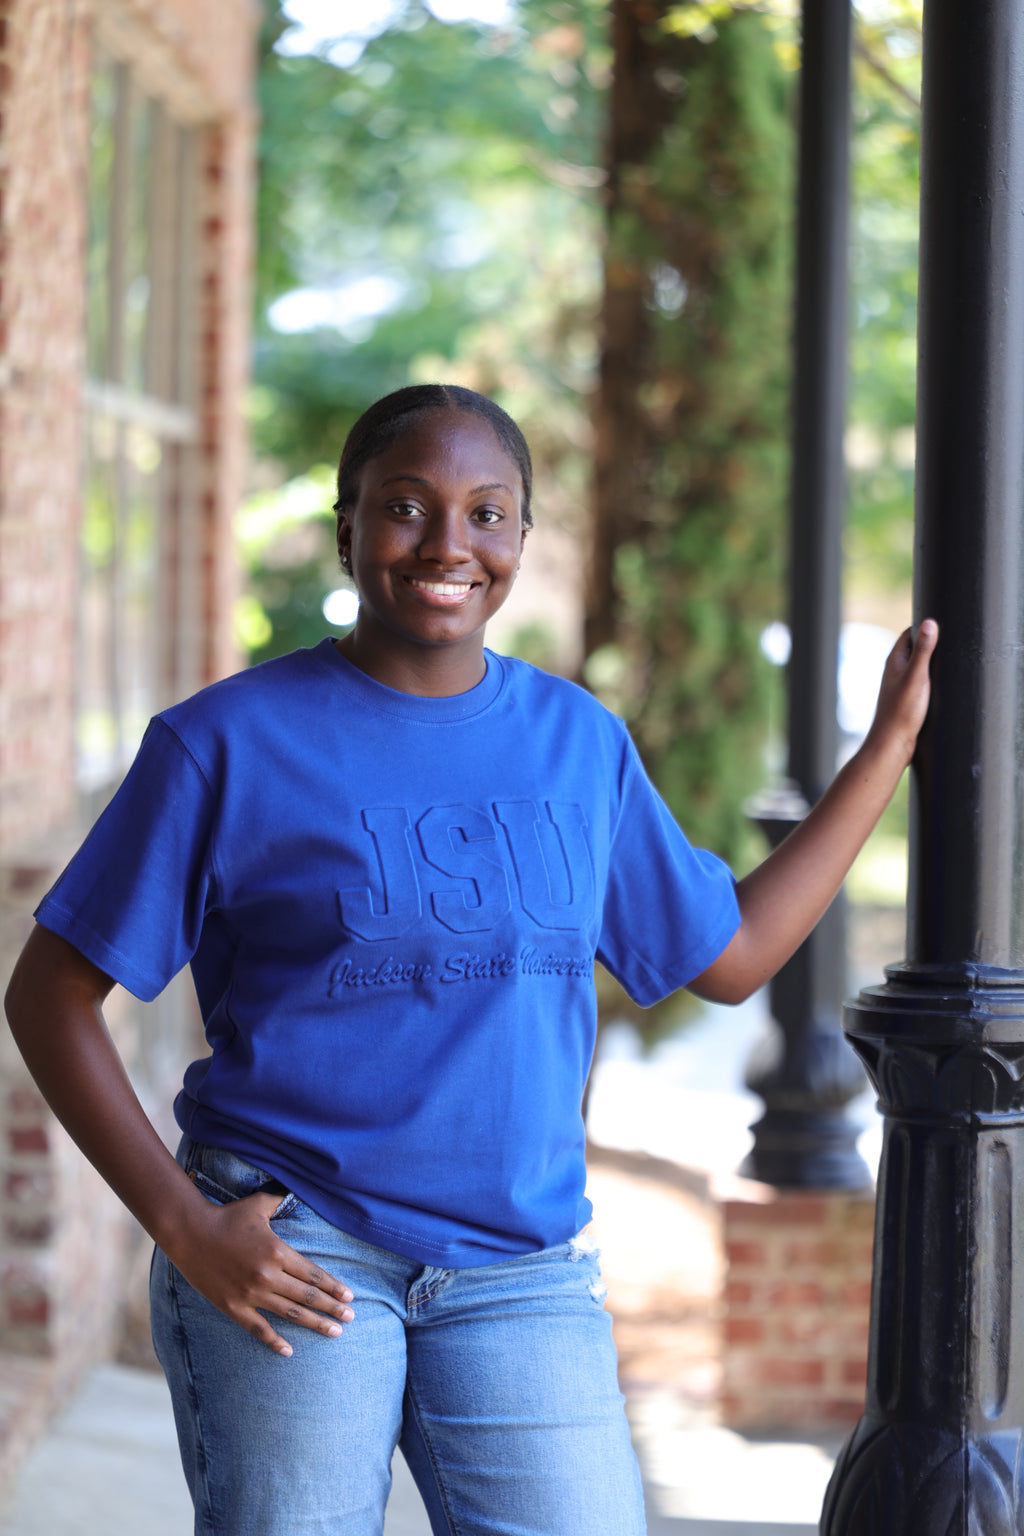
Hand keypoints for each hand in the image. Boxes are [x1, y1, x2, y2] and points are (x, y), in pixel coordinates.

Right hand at [167, 1189, 354, 1357]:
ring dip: (315, 1323)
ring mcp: (250, 1294)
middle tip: (351, 1317)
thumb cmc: (226, 1217)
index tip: (349, 1295)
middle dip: (332, 1307)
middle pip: (307, 1296)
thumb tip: (299, 1185)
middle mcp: (267, 1275)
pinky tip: (289, 1351)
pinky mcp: (233, 1307)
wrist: (189, 1233)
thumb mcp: (258, 1205)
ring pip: (290, 1314)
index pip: (313, 1274)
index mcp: (277, 1251)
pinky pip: (258, 1329)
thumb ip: (282, 1198)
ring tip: (335, 1331)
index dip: (333, 1286)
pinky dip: (274, 1341)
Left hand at [864, 618, 938, 768]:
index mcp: (894, 661)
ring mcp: (899, 686)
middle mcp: (894, 671)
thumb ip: (923, 650)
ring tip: (949, 661)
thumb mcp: (917, 676)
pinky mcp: (906, 700)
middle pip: (914, 649)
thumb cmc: (902, 710)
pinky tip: (941, 686)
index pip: (909, 634)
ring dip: (931, 663)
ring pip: (917, 667)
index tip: (942, 622)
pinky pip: (920, 682)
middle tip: (952, 641)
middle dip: (930, 643)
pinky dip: (930, 679)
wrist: (892, 743)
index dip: (924, 626)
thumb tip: (930, 622)